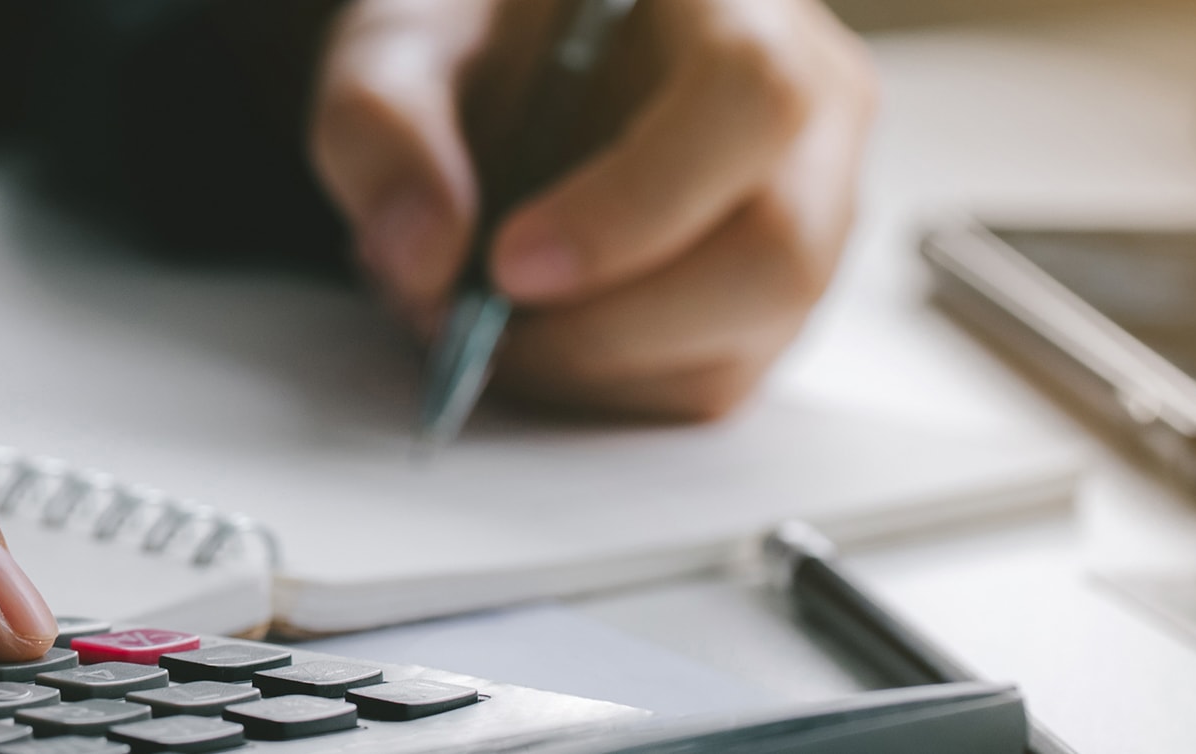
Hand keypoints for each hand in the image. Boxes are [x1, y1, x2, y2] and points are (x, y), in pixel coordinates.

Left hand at [310, 0, 874, 417]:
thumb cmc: (483, 36)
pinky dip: (606, 385)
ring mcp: (812, 204)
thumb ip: (384, 122)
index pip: (748, 100)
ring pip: (751, 331)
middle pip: (776, 248)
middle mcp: (811, 103)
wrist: (511, 70)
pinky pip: (716, 375)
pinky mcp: (775, 291)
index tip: (509, 265)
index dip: (637, 202)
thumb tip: (419, 256)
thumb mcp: (400, 44)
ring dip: (594, 363)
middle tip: (477, 327)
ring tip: (483, 328)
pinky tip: (532, 340)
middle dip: (608, 323)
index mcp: (737, 3)